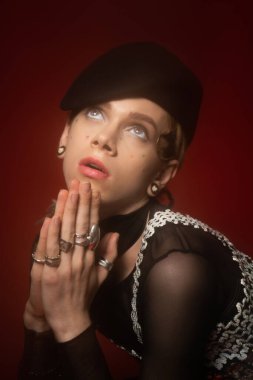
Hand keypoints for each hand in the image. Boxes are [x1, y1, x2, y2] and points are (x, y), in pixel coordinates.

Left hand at [30, 180, 117, 341]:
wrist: (70, 320)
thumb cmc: (85, 296)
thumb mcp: (102, 276)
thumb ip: (109, 255)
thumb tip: (115, 234)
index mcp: (91, 258)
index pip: (92, 227)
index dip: (92, 208)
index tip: (92, 192)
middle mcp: (80, 259)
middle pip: (79, 226)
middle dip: (80, 202)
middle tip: (80, 183)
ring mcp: (65, 266)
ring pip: (65, 234)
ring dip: (65, 211)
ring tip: (66, 192)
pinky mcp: (49, 274)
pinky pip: (49, 250)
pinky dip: (50, 233)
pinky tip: (51, 217)